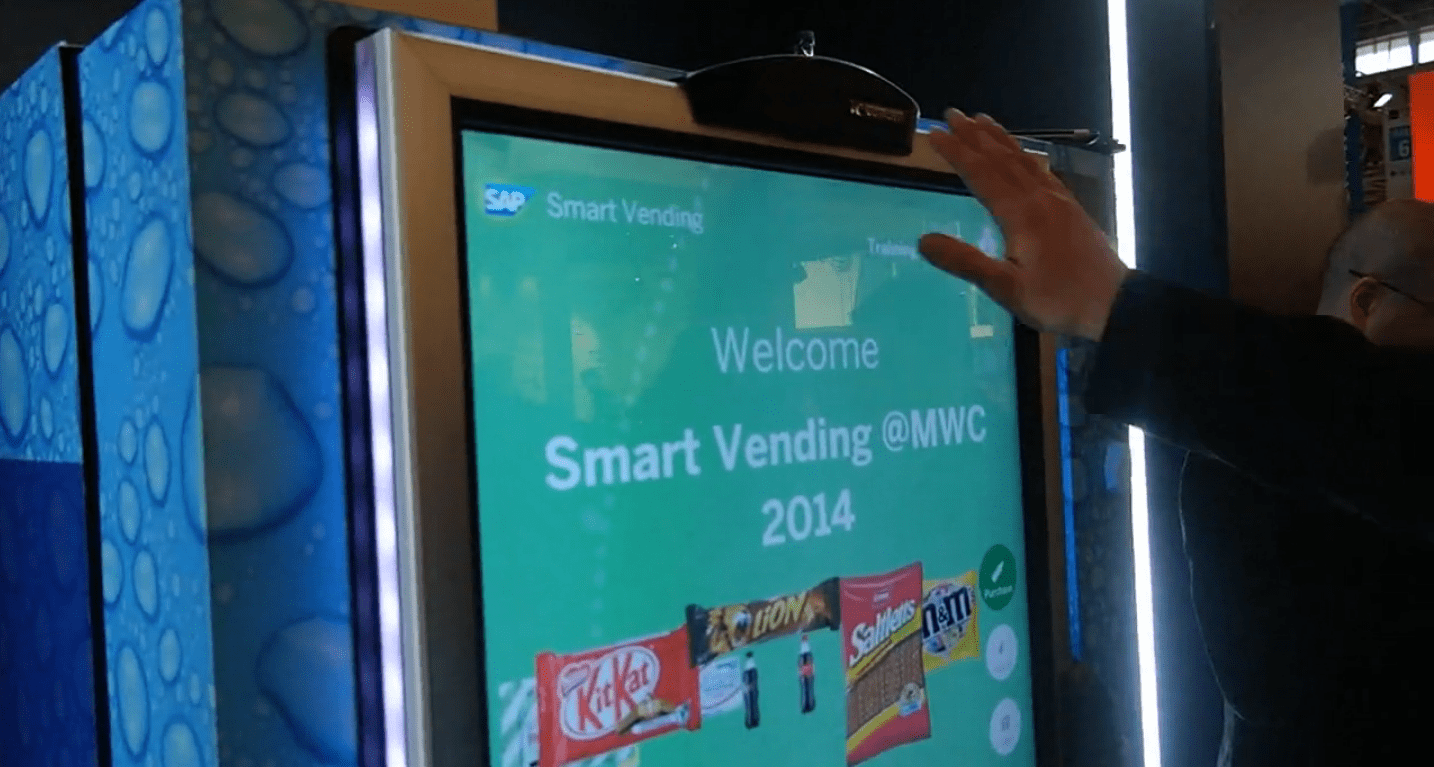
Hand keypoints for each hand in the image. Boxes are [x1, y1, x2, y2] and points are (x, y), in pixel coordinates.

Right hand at [918, 109, 1128, 340]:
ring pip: (1024, 160)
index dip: (956, 153)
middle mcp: (1039, 198)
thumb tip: (924, 240)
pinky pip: (1042, 171)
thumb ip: (965, 262)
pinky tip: (1023, 156)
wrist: (1114, 304)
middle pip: (1002, 159)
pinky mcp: (1070, 209)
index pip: (981, 174)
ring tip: (982, 121)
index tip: (934, 134)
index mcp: (1021, 213)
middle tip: (952, 113)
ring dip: (1000, 139)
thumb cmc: (1058, 300)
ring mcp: (1058, 200)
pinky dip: (1024, 155)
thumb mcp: (1006, 288)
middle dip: (975, 136)